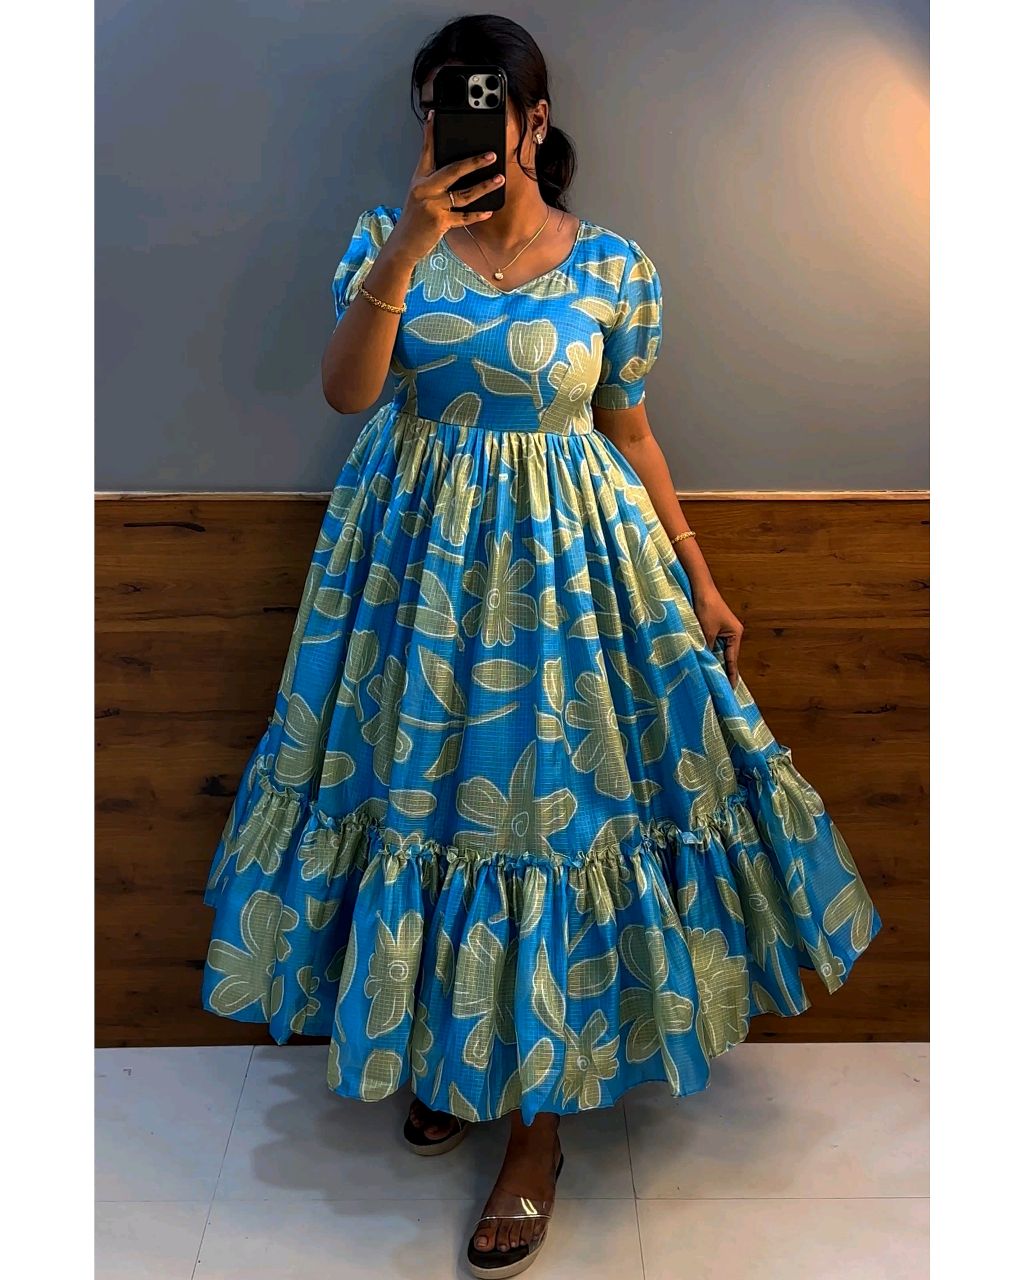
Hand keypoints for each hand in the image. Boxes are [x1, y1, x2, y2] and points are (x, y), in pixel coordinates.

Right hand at [388, 109, 504, 263]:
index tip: (434, 116)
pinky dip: (477, 215)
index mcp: (419, 179)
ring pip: (463, 194)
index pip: (426, 151)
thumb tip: (459, 171)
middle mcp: (425, 189)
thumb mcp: (419, 196)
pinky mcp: (440, 222)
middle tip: (491, 155)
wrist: (403, 244)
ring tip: (499, 179)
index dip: (430, 133)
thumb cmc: (415, 219)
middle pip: (452, 170)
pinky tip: (488, 211)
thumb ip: (434, 183)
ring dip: (484, 186)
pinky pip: (463, 217)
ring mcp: (433, 206)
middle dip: (474, 162)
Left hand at [692, 588, 743, 687]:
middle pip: (726, 656)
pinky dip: (707, 651)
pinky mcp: (714, 628)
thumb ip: (707, 648)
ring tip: (710, 678)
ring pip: (717, 651)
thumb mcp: (706, 631)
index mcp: (735, 634)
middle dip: (721, 668)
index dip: (731, 674)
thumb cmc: (706, 607)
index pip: (733, 659)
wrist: (700, 589)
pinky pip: (712, 644)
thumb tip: (705, 662)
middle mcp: (732, 634)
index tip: (731, 688)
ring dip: (712, 660)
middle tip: (718, 687)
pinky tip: (702, 660)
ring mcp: (723, 631)